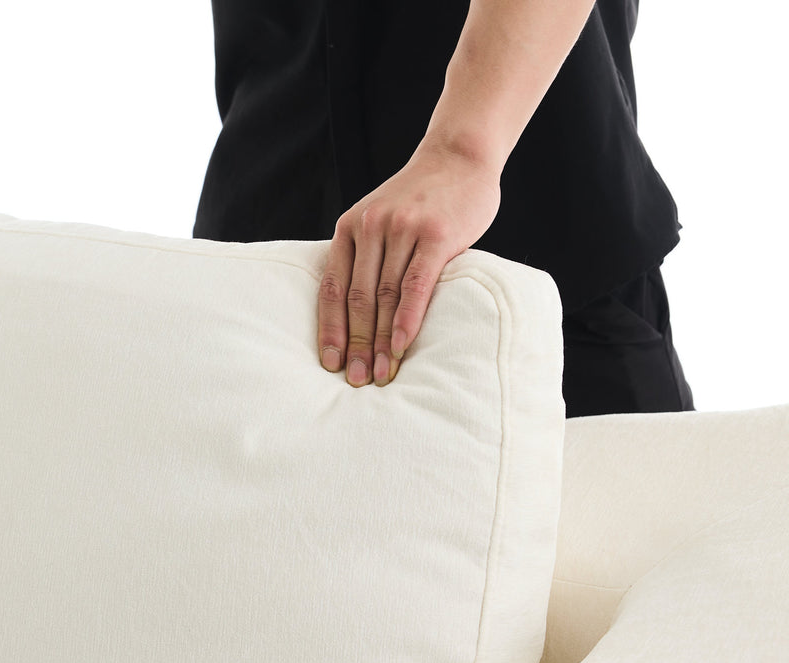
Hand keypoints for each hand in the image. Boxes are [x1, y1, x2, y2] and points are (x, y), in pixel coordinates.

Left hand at [318, 143, 501, 385]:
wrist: (459, 155)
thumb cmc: (421, 198)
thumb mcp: (379, 218)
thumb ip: (367, 255)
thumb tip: (357, 314)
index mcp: (349, 228)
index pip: (332, 288)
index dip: (330, 329)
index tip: (330, 363)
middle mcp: (370, 227)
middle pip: (358, 298)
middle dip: (356, 345)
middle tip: (357, 380)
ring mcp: (402, 229)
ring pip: (385, 296)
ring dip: (382, 341)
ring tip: (381, 374)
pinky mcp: (436, 234)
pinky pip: (415, 285)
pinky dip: (407, 319)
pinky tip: (402, 346)